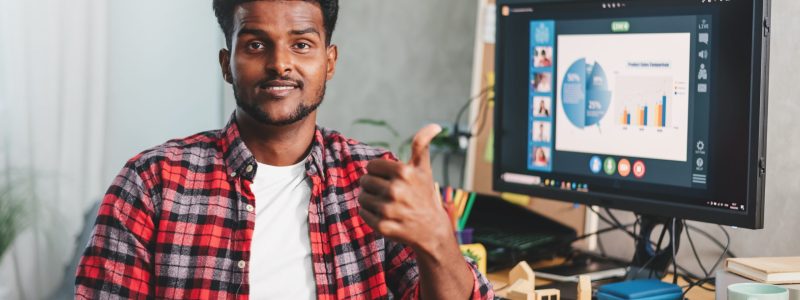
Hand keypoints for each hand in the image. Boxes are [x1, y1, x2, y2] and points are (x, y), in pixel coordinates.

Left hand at [358, 124, 454, 251]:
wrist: (432, 230)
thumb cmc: (424, 195)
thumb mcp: (424, 169)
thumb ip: (422, 145)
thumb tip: (435, 125)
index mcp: (404, 172)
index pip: (371, 166)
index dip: (379, 172)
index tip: (390, 179)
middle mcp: (396, 190)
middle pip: (364, 181)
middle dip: (373, 186)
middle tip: (388, 193)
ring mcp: (389, 210)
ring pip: (362, 197)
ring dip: (370, 200)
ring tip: (386, 204)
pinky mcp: (383, 227)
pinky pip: (363, 213)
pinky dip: (369, 214)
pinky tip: (384, 215)